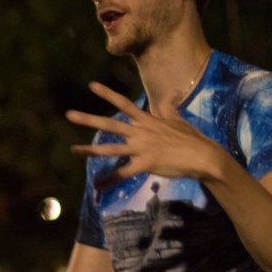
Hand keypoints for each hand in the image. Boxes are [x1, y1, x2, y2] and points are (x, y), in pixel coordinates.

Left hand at [65, 81, 220, 188]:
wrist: (203, 156)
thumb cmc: (190, 137)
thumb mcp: (178, 118)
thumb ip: (170, 105)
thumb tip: (174, 91)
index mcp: (146, 120)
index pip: (123, 103)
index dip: (107, 93)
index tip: (91, 85)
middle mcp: (141, 132)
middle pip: (110, 124)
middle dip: (88, 119)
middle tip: (68, 114)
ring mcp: (142, 148)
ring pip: (111, 149)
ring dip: (90, 150)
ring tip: (72, 150)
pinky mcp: (146, 164)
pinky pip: (123, 174)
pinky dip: (109, 180)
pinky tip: (96, 186)